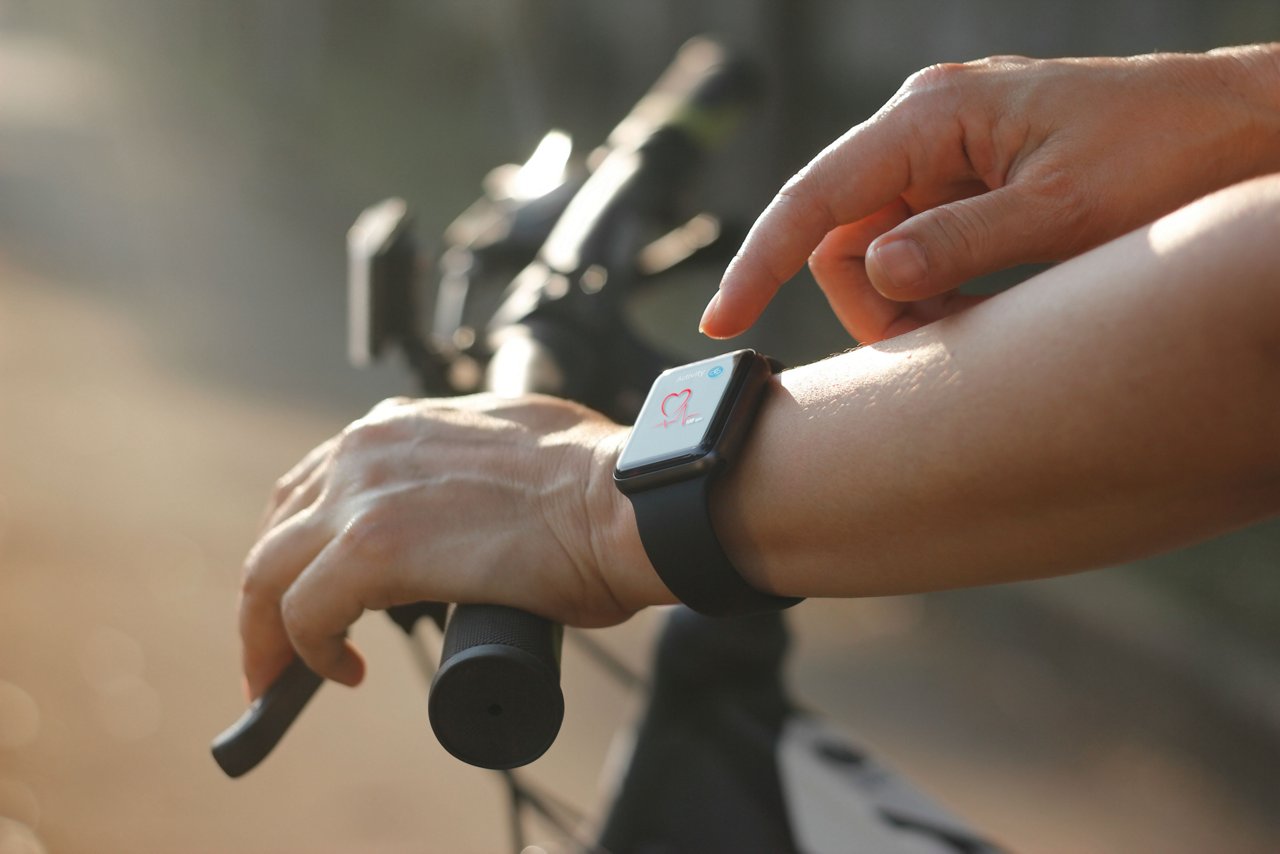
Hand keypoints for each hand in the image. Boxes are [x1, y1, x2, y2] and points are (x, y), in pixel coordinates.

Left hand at [238, 394, 656, 698]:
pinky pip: (303, 612)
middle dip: (271, 591)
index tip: (309, 588)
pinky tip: (341, 672)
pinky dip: (308, 652)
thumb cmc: (597, 483)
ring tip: (287, 676)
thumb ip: (473, 468)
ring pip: (270, 571)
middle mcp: (367, 449)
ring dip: (268, 632)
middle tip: (282, 645)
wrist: (626, 499)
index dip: (303, 545)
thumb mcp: (514, 446)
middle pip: (279, 525)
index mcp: (400, 425)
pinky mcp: (373, 548)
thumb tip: (480, 510)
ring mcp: (364, 496)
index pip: (317, 483)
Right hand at [701, 45, 1279, 342]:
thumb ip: (962, 243)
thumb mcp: (1066, 210)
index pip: (817, 195)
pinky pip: (919, 247)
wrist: (1248, 131)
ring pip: (877, 250)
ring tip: (979, 322)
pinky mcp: (972, 183)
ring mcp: (949, 156)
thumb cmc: (1171, 153)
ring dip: (908, 304)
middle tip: (935, 345)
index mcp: (934, 115)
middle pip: (841, 233)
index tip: (721, 322)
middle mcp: (927, 128)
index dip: (760, 262)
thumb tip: (873, 273)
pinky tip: (987, 303)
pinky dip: (936, 291)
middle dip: (872, 302)